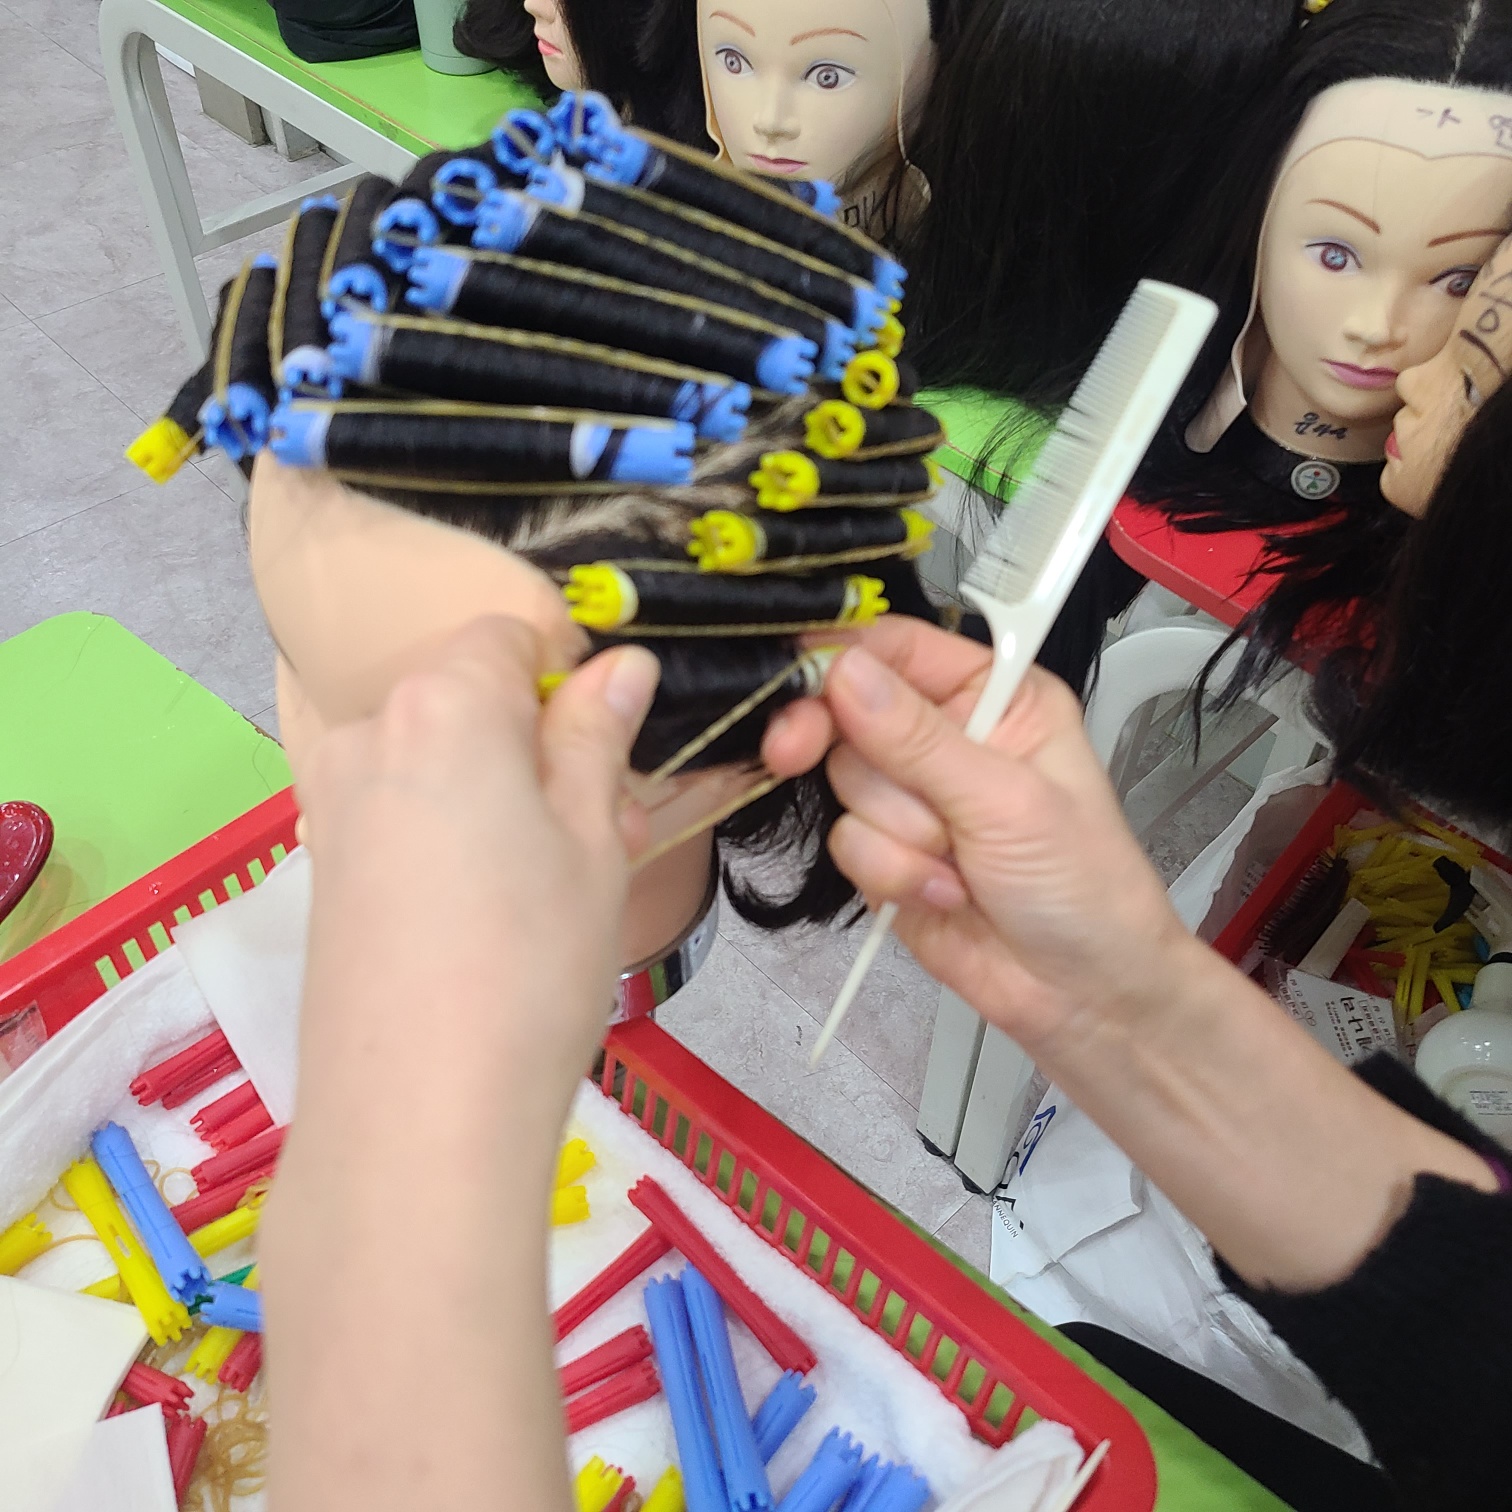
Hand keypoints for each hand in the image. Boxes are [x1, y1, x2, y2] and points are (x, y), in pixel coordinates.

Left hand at [289, 617, 659, 1138]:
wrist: (417, 1116)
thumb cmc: (531, 965)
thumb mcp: (592, 839)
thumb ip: (597, 736)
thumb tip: (619, 666)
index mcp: (440, 704)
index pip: (508, 633)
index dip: (571, 675)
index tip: (613, 742)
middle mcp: (368, 734)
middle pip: (469, 698)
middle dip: (541, 742)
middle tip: (609, 825)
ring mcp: (334, 804)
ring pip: (441, 761)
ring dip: (505, 792)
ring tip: (562, 882)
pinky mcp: (325, 867)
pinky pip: (404, 812)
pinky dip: (456, 833)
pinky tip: (498, 911)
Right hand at [766, 618, 1194, 1057]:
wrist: (1083, 996)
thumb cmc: (1085, 887)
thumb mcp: (1007, 801)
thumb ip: (917, 739)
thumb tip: (844, 673)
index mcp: (995, 694)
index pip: (898, 649)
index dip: (842, 658)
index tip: (800, 681)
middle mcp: (948, 736)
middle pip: (849, 711)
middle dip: (852, 753)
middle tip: (795, 752)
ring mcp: (913, 798)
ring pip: (844, 784)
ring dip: (898, 834)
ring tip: (961, 863)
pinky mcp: (887, 854)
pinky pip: (846, 844)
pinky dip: (892, 875)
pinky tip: (947, 894)